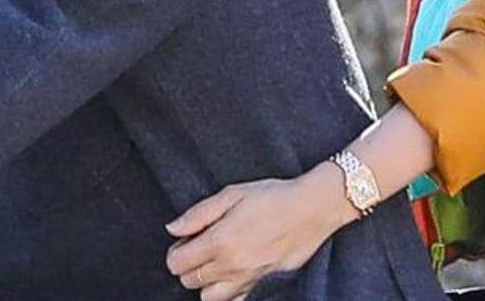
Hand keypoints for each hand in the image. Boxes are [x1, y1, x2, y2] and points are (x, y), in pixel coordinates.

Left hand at [164, 164, 354, 300]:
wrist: (312, 210)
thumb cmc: (272, 197)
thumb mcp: (231, 194)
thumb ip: (198, 214)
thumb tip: (172, 229)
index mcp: (219, 242)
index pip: (177, 264)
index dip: (175, 251)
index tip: (185, 240)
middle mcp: (231, 266)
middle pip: (189, 281)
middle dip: (188, 265)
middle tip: (200, 246)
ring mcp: (247, 279)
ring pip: (208, 297)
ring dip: (205, 281)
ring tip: (215, 261)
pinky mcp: (263, 286)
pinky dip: (227, 291)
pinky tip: (233, 271)